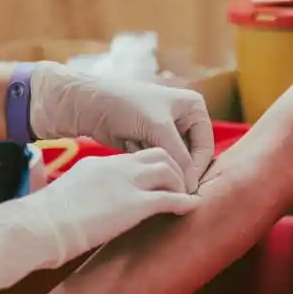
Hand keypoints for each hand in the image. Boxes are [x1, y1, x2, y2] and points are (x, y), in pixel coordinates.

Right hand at [0, 147, 197, 293]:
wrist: (41, 224)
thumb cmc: (44, 218)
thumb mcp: (65, 195)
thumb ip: (79, 194)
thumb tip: (75, 208)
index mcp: (99, 164)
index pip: (133, 158)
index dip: (149, 167)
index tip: (157, 179)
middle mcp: (118, 167)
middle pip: (158, 155)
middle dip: (173, 168)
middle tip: (180, 184)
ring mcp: (129, 184)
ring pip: (169, 170)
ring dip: (181, 183)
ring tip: (187, 196)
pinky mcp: (137, 204)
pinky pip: (171, 198)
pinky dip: (185, 202)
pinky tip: (192, 208)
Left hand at [28, 62, 214, 191]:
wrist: (88, 103)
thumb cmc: (126, 105)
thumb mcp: (158, 128)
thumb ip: (179, 157)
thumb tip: (192, 187)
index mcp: (194, 107)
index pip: (204, 147)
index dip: (196, 169)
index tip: (184, 190)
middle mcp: (183, 118)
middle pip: (190, 156)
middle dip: (176, 170)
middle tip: (165, 188)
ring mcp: (165, 131)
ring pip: (171, 161)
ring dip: (158, 168)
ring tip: (145, 171)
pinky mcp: (147, 141)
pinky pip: (155, 162)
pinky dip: (146, 164)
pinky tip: (133, 158)